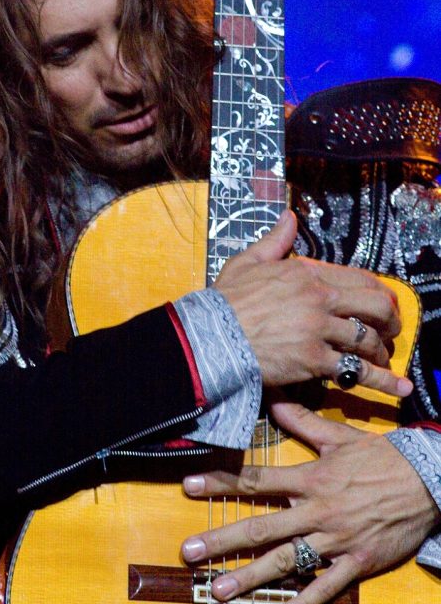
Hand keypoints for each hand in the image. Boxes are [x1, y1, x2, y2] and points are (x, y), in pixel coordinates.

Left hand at [181, 401, 440, 603]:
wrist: (426, 479)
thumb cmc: (380, 456)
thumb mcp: (338, 436)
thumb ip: (302, 420)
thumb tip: (273, 396)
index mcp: (309, 479)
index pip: (255, 480)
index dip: (219, 483)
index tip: (187, 486)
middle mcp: (315, 510)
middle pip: (259, 527)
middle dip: (220, 540)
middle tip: (187, 552)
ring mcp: (334, 539)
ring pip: (285, 560)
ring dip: (249, 577)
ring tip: (218, 590)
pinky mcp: (356, 561)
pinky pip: (326, 586)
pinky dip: (303, 603)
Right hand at [215, 210, 408, 397]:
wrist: (210, 335)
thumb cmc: (225, 300)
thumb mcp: (247, 261)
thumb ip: (275, 240)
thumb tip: (289, 217)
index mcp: (306, 273)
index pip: (359, 278)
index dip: (380, 293)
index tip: (385, 304)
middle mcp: (319, 298)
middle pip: (375, 305)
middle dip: (391, 320)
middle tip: (392, 332)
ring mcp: (318, 329)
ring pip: (367, 339)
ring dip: (380, 353)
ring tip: (382, 361)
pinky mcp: (313, 359)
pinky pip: (353, 369)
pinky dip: (374, 379)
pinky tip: (388, 387)